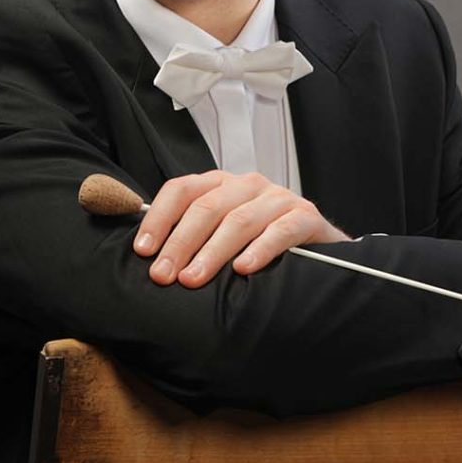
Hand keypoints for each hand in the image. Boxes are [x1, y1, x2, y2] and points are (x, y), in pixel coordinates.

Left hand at [132, 170, 348, 287]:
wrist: (318, 249)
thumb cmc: (259, 242)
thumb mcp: (221, 233)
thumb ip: (191, 235)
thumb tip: (147, 257)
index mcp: (220, 184)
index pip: (181, 190)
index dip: (159, 218)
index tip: (143, 250)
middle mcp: (247, 185)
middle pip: (206, 208)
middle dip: (180, 243)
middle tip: (163, 275)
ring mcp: (278, 198)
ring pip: (239, 220)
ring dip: (212, 252)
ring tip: (193, 278)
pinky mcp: (306, 216)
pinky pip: (281, 231)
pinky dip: (260, 250)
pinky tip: (243, 270)